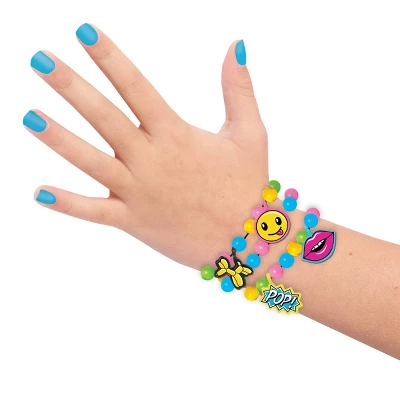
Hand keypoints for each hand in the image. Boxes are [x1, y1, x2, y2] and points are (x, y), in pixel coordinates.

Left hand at [24, 24, 268, 267]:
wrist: (245, 240)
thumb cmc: (248, 185)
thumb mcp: (250, 133)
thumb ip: (238, 89)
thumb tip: (235, 44)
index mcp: (176, 135)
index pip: (137, 88)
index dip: (110, 58)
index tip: (83, 31)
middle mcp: (152, 160)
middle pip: (105, 118)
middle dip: (71, 87)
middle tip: (39, 60)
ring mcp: (139, 192)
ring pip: (91, 162)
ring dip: (59, 139)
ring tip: (28, 116)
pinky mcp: (134, 221)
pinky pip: (96, 212)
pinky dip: (68, 204)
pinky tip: (38, 193)